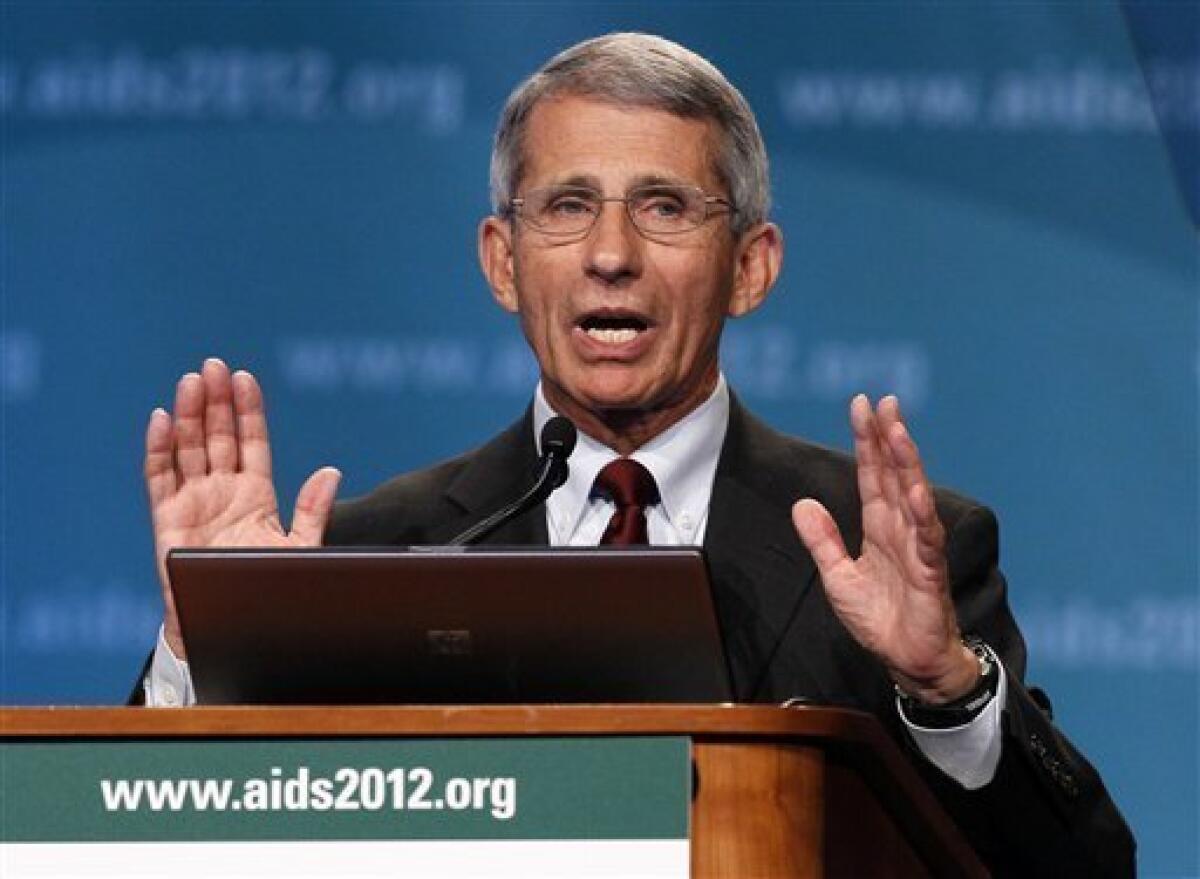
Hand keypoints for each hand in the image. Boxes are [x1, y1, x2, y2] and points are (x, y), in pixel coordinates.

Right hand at [144, 358, 340, 658]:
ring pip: (188, 448)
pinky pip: (158, 477)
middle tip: (214, 366)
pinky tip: (160, 418)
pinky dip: (158, 448)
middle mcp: (222, 490)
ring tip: (191, 382)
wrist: (230, 625)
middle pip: (218, 436)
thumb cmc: (265, 587)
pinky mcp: (167, 518)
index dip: (248, 410)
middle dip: (215, 401)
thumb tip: (331, 471)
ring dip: (188, 414)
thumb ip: (313, 510)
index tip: (245, 378)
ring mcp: (193, 501)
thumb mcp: (298, 547)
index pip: (251, 441)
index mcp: (256, 493)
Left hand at [791, 395, 977, 703]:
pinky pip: (927, 539)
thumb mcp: (837, 577)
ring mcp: (918, 548)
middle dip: (888, 438)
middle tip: (883, 402)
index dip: (867, 442)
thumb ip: (822, 541)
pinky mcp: (930, 573)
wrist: (907, 661)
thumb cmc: (879, 620)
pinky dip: (923, 514)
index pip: (871, 475)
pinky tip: (916, 490)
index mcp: (879, 527)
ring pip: (913, 497)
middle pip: (894, 475)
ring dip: (907, 464)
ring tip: (898, 433)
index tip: (862, 406)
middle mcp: (901, 529)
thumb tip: (802, 503)